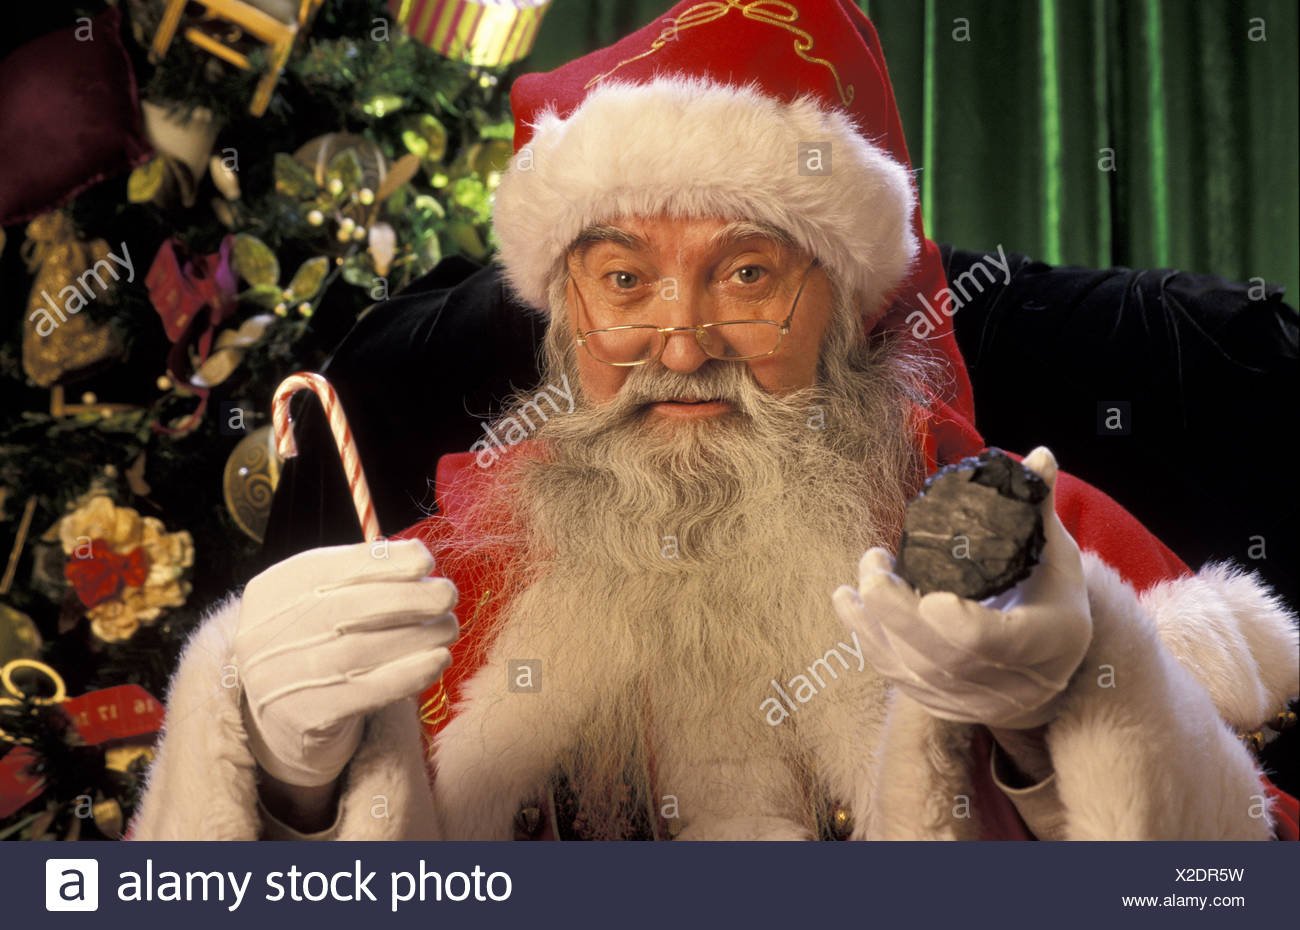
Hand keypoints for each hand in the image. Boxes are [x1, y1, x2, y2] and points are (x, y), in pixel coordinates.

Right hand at [234, 539, 457, 786]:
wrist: (283, 718)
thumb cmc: (317, 643)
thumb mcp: (320, 600)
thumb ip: (359, 577)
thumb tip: (419, 558)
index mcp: (272, 591)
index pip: (328, 568)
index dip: (382, 562)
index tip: (426, 559)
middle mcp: (267, 633)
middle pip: (346, 608)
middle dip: (407, 596)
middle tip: (448, 593)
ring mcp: (281, 679)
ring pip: (362, 650)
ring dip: (418, 635)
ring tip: (449, 626)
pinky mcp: (307, 716)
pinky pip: (369, 691)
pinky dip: (411, 673)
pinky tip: (439, 659)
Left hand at [832, 446, 1091, 729]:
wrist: (1045, 666)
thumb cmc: (1048, 597)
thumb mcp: (1053, 555)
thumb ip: (1037, 510)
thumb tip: (1037, 456)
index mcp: (1050, 641)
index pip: (1003, 642)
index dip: (964, 627)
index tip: (931, 597)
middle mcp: (1012, 682)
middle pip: (946, 659)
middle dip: (900, 614)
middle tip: (874, 567)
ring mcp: (972, 700)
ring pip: (914, 671)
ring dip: (876, 622)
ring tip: (864, 572)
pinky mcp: (939, 704)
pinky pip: (895, 676)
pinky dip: (865, 638)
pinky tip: (846, 601)